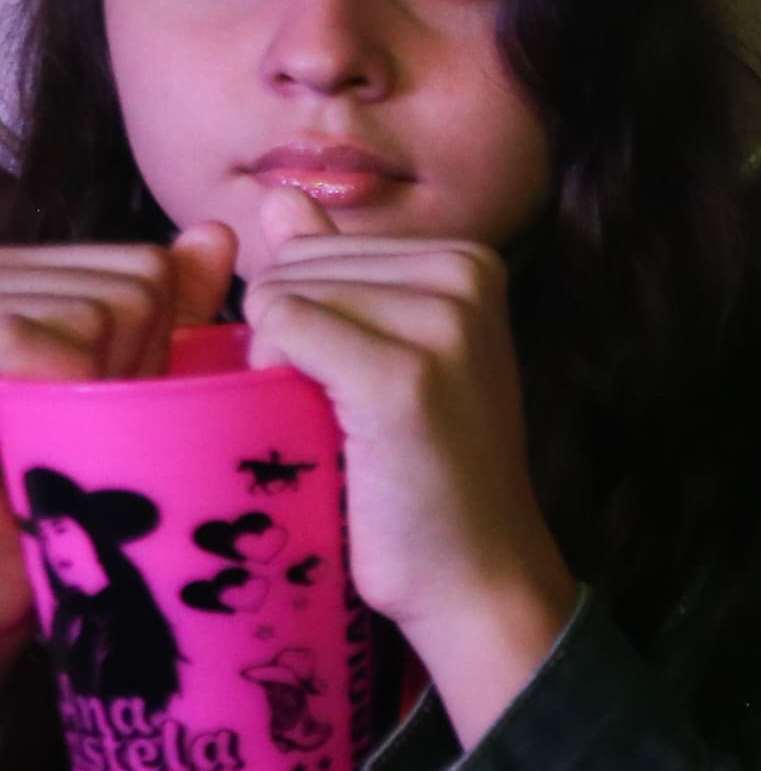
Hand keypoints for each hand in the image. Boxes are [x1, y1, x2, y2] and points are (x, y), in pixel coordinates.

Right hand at [0, 228, 243, 664]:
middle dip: (128, 367)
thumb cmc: (48, 494)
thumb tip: (217, 233)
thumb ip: (166, 312)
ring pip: (111, 309)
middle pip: (135, 285)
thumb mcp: (121, 393)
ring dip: (100, 387)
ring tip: (42, 437)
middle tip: (67, 432)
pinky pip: (62, 347)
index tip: (99, 408)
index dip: (149, 349)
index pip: (145, 269)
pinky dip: (66, 399)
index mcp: (21, 278)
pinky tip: (22, 435)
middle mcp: (0, 272)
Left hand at [240, 190, 576, 733]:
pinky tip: (328, 432)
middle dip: (291, 339)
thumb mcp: (387, 351)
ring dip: (283, 367)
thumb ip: (335, 270)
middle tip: (354, 416)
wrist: (474, 572)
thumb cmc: (422, 475)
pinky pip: (281, 328)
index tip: (362, 387)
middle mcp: (467, 276)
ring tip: (349, 428)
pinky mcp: (404, 374)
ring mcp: (441, 322)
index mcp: (471, 263)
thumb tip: (281, 199)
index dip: (306, 322)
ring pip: (282, 295)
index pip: (313, 249)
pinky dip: (276, 381)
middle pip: (294, 266)